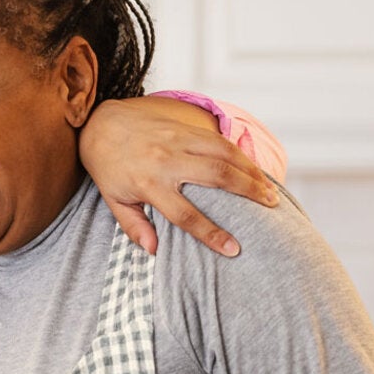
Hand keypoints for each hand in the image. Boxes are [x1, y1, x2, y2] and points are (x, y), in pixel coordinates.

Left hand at [79, 97, 278, 257]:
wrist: (102, 124)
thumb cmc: (110, 168)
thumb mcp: (114, 200)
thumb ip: (133, 226)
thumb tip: (153, 250)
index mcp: (148, 183)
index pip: (184, 214)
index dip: (210, 233)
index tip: (233, 249)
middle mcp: (166, 160)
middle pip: (215, 176)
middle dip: (247, 191)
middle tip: (270, 207)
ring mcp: (178, 140)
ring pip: (223, 153)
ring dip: (251, 171)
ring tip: (269, 191)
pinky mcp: (185, 126)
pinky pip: (219, 139)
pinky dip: (241, 154)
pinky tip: (254, 169)